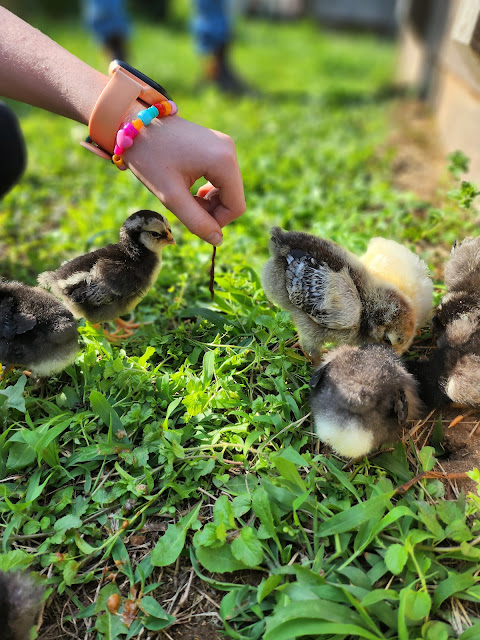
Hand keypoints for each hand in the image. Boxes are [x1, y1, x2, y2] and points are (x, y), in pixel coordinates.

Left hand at [124, 114, 244, 245]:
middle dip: (211, 211)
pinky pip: (221, 177)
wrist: (133, 122)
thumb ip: (196, 222)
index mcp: (224, 161)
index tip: (193, 221)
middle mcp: (229, 150)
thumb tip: (217, 241)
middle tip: (183, 208)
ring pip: (227, 189)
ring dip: (207, 201)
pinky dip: (207, 188)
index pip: (236, 206)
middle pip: (233, 197)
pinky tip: (187, 186)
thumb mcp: (171, 196)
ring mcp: (224, 146)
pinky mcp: (216, 145)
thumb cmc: (149, 157)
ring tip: (183, 197)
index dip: (218, 222)